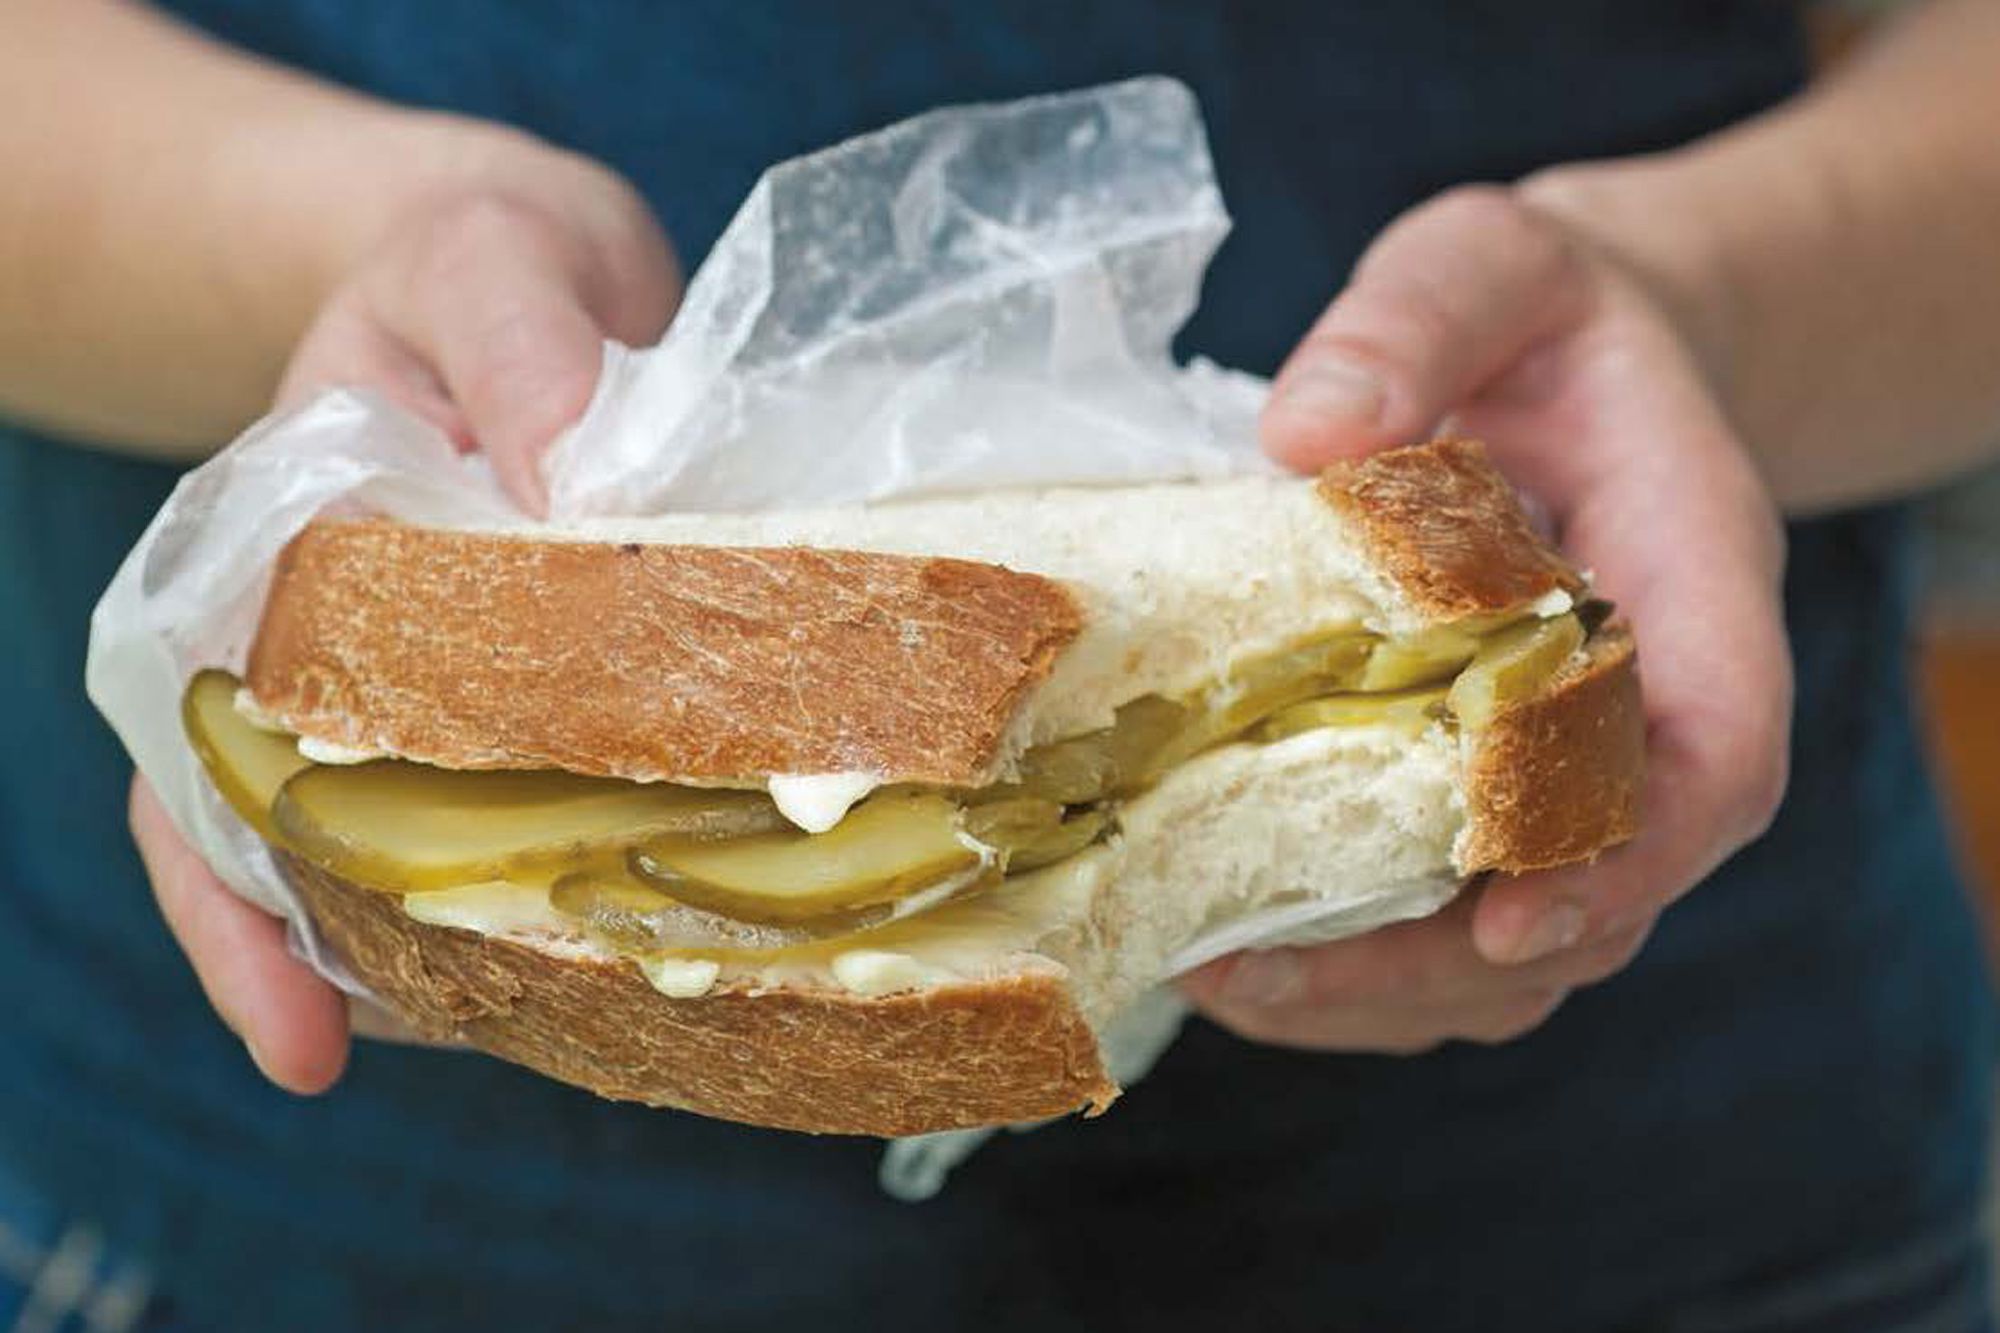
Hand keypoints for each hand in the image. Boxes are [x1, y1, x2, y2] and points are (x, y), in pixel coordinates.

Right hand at [131, 133, 680, 1090]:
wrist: (539, 277)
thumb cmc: (488, 268)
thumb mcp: (490, 260)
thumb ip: (518, 342)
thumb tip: (566, 490)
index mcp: (280, 564)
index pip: (207, 753)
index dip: (235, 901)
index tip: (302, 1032)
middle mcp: (337, 654)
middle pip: (289, 846)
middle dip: (329, 967)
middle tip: (394, 1054)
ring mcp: (436, 691)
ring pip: (407, 856)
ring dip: (450, 954)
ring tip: (534, 1025)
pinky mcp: (543, 702)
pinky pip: (527, 815)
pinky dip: (548, 886)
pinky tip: (609, 943)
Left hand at [1181, 187, 1791, 1052]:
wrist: (1556, 357)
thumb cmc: (1534, 314)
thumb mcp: (1484, 267)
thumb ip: (1414, 320)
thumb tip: (1306, 435)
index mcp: (1694, 581)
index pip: (1714, 756)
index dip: (1625, 858)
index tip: (1507, 922)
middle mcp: (1650, 704)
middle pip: (1602, 891)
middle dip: (1442, 965)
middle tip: (1267, 976)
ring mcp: (1570, 763)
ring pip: (1524, 942)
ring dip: (1382, 991)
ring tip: (1219, 980)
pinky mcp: (1487, 787)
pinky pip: (1452, 916)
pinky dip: (1355, 960)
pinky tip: (1229, 949)